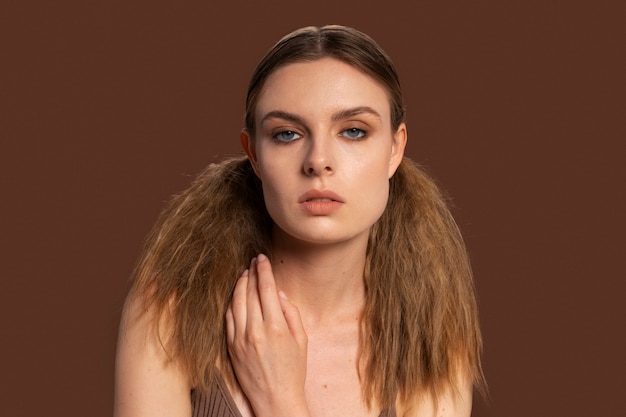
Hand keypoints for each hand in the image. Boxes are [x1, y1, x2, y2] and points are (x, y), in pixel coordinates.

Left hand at [226, 254, 309, 416]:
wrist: (275, 398)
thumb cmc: (293, 370)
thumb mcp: (301, 340)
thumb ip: (291, 313)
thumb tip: (279, 294)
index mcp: (276, 327)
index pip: (267, 289)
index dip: (264, 270)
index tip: (262, 258)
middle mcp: (255, 330)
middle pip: (250, 292)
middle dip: (252, 272)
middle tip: (253, 261)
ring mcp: (240, 339)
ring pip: (236, 302)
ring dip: (239, 285)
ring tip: (244, 274)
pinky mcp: (231, 347)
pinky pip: (228, 318)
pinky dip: (231, 303)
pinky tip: (236, 296)